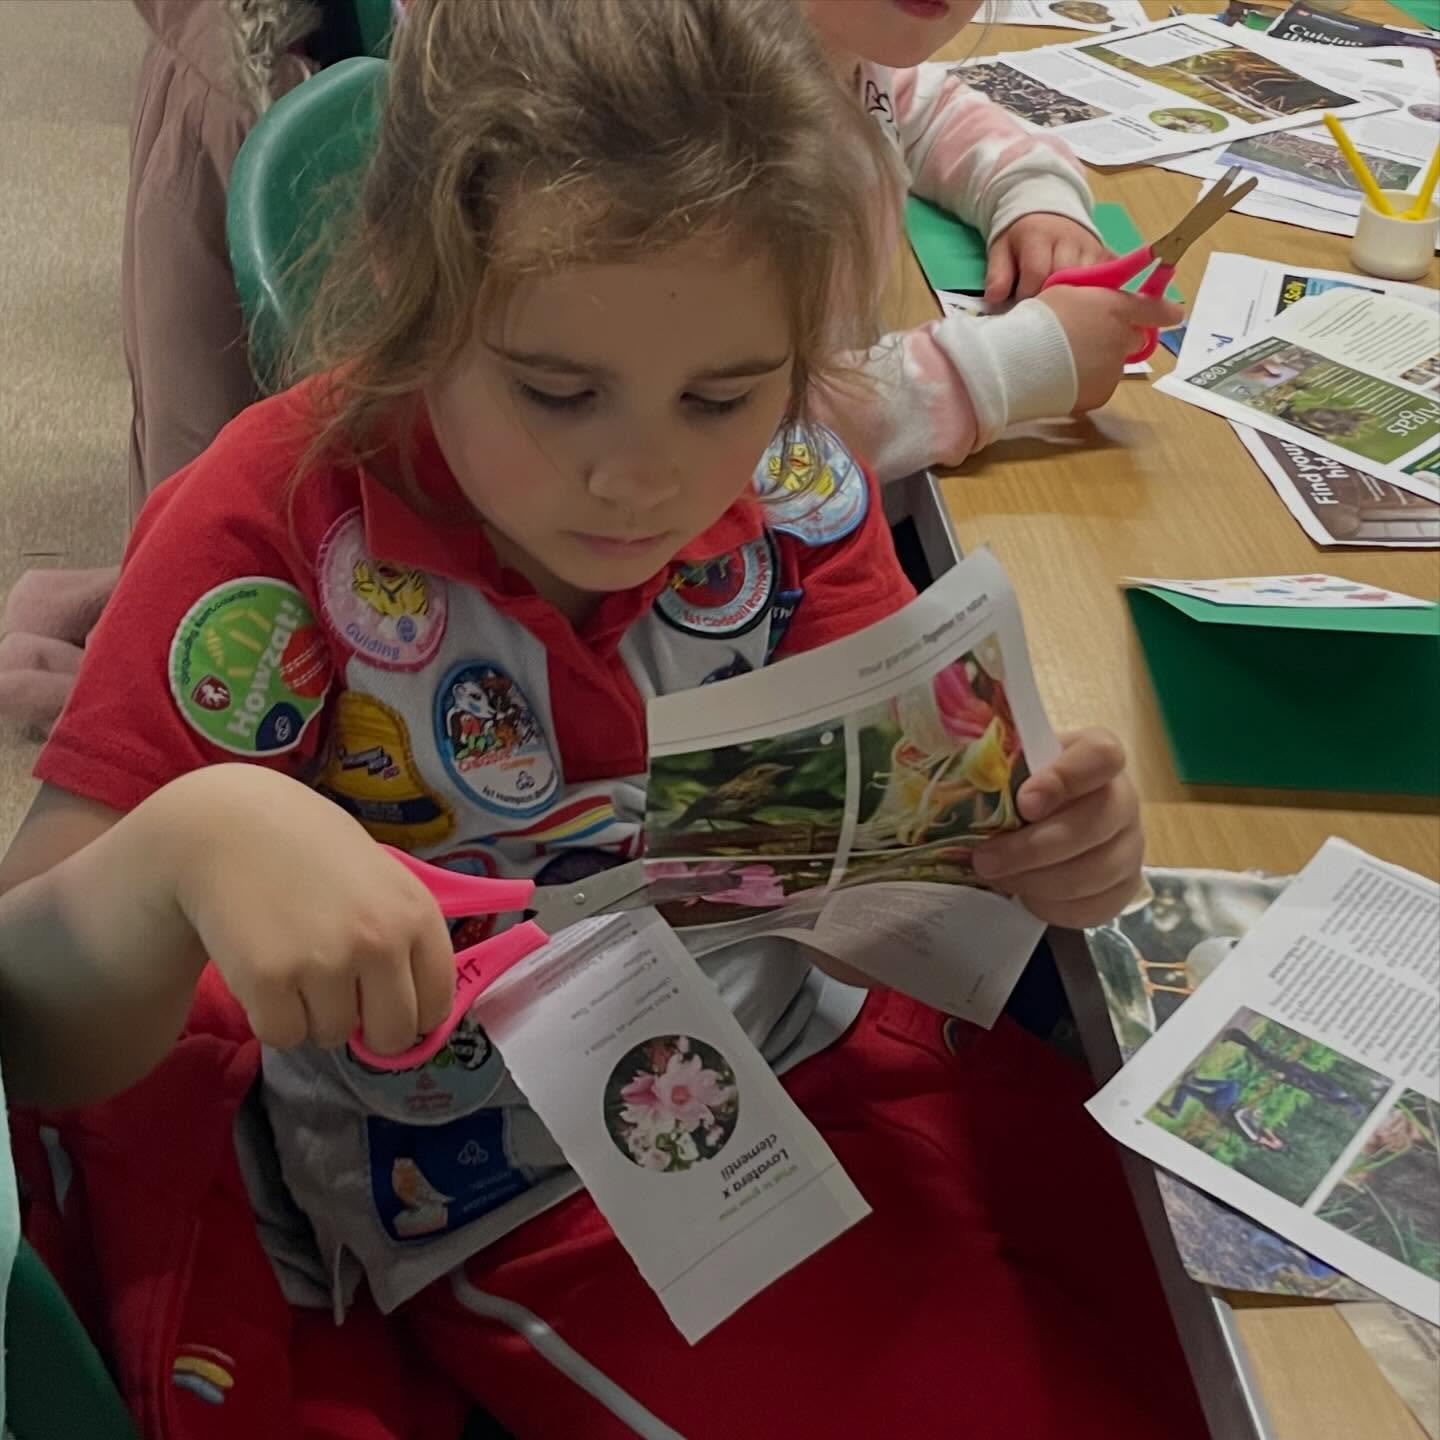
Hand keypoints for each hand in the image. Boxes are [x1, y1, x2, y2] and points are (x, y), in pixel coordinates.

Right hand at [163, 766, 455, 1054]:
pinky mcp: (269, 980)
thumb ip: (403, 936)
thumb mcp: (382, 879)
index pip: (436, 1006)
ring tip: (295, 963)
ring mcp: (326, 962)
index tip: (387, 1005)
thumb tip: (415, 1012)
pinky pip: (282, 1036)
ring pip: (333, 1036)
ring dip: (313, 1015)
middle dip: (367, 1029)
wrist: (230, 825)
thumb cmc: (312, 849)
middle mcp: (381, 942)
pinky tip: (266, 971)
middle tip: (340, 996)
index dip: (412, 1015)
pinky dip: (271, 1017)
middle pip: (392, 1037)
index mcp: (417, 915)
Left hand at [972, 729, 1142, 928]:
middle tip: (986, 859)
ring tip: (998, 877)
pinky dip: (1053, 905)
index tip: (1025, 804)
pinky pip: (1095, 904)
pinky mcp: (1123, 887)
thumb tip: (973, 775)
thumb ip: (996, 766)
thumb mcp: (1006, 768)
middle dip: (1035, 847)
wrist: (1036, 828)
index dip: (1065, 779)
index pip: (1101, 756)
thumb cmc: (1019, 791)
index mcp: (1096, 754)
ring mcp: (1129, 844)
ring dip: (1038, 880)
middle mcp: (1122, 797)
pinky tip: (1025, 895)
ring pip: (1095, 870)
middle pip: (1098, 821)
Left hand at [985, 213, 1107, 303]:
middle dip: (1050, 300)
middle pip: (1064, 280)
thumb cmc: (1021, 238)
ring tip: (1058, 308)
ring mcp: (1091, 247)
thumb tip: (994, 301)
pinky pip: (1105, 282)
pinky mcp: (1106, 256)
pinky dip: (1093, 296)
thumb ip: (997, 274)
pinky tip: (1079, 304)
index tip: (1019, 306)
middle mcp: (1070, 239)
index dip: (1026, 295)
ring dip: (1072, 300)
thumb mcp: (1001, 249)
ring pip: (1086, 283)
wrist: (1047, 212)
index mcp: (1039, 235)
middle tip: (1040, 311)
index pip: (1036, 274)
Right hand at [1038, 286, 1185, 412]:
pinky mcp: (1101, 395)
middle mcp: (1122, 339)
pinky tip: (1064, 379)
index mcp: (1115, 309)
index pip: (1153, 309)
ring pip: (1114, 364)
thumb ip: (1091, 297)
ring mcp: (1113, 370)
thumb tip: (1099, 305)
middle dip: (1120, 338)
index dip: (1166, 311)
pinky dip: (1086, 383)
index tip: (1176, 315)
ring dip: (1099, 361)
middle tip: (1090, 338)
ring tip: (1067, 362)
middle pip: (1133, 339)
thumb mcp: (1064, 292)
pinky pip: (1099, 386)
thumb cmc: (1038, 320)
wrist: (1021, 362)